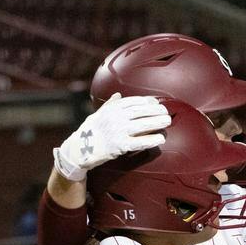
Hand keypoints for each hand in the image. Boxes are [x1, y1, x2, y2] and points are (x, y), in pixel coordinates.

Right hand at [53, 93, 171, 183]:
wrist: (78, 149)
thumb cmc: (90, 131)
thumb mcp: (97, 114)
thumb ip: (110, 104)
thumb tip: (119, 95)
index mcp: (111, 108)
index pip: (133, 102)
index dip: (147, 102)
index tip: (156, 104)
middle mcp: (115, 117)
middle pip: (140, 112)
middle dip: (155, 111)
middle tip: (166, 113)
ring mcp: (117, 131)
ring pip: (142, 125)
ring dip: (157, 122)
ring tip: (167, 122)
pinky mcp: (119, 146)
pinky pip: (139, 142)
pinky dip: (151, 140)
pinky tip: (160, 139)